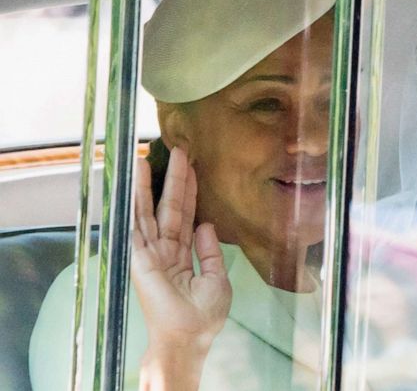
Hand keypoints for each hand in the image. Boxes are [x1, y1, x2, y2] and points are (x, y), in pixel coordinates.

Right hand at [131, 147, 231, 389]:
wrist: (188, 337)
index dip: (189, 192)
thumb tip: (206, 225)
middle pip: (168, 208)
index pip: (185, 216)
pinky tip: (128, 188)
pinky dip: (130, 207)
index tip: (193, 166)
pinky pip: (134, 227)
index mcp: (182, 255)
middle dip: (173, 180)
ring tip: (144, 159)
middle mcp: (163, 251)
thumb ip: (211, 251)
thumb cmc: (202, 316)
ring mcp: (149, 253)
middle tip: (178, 150)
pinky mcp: (139, 258)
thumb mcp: (217, 279)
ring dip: (146, 186)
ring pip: (148, 212)